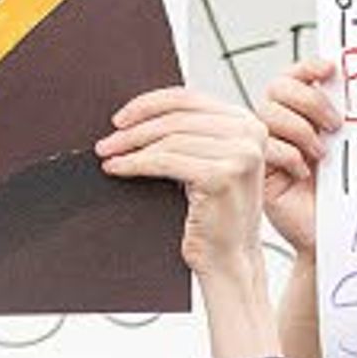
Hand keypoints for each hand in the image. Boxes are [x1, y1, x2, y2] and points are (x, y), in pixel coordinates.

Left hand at [97, 87, 264, 280]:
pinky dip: (135, 163)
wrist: (229, 258)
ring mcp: (240, 154)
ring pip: (168, 139)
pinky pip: (165, 161)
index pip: (188, 99)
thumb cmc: (214, 215)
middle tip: (106, 142)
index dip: (148, 104)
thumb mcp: (208, 163)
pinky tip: (118, 168)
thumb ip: (191, 135)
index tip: (121, 118)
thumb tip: (139, 116)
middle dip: (134, 129)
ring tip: (108, 155)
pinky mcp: (221, 176)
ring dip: (130, 146)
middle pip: (176, 118)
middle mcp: (250, 134)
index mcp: (248, 123)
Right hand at [255, 57, 339, 257]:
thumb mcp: (350, 146)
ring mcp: (266, 146)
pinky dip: (288, 155)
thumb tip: (355, 83)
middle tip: (335, 125)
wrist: (333, 232)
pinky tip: (302, 173)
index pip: (294, 76)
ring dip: (300, 130)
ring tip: (320, 154)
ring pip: (268, 114)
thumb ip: (346, 116)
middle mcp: (281, 126)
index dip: (308, 67)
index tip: (331, 69)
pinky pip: (264, 145)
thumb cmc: (343, 193)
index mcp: (302, 114)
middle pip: (278, 88)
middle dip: (309, 100)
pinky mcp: (257, 168)